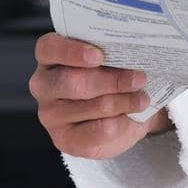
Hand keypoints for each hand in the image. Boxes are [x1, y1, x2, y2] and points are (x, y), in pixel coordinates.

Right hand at [28, 32, 167, 158]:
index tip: (98, 55)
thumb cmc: (112, 80)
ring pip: (91, 106)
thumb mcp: (113, 61)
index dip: (71, 51)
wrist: (121, 117)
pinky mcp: (65, 139)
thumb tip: (135, 53)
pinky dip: (121, 122)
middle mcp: (44, 85)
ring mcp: (50, 114)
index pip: (49, 48)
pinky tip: (132, 116)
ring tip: (143, 98)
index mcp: (50, 57)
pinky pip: (98, 131)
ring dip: (124, 101)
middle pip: (72, 81)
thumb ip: (114, 54)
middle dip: (111, 80)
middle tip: (140, 78)